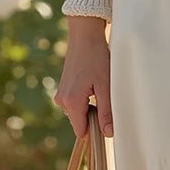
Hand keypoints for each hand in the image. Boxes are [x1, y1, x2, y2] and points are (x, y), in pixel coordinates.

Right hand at [54, 16, 112, 138]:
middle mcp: (62, 101)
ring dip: (90, 107)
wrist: (84, 36)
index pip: (82, 131)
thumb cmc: (97, 58)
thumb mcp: (106, 86)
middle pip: (80, 122)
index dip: (96, 129)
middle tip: (105, 96)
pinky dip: (85, 100)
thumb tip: (108, 133)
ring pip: (78, 113)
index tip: (107, 118)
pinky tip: (93, 84)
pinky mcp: (63, 89)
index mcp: (71, 102)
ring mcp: (60, 94)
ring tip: (99, 87)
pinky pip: (75, 104)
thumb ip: (106, 111)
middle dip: (94, 116)